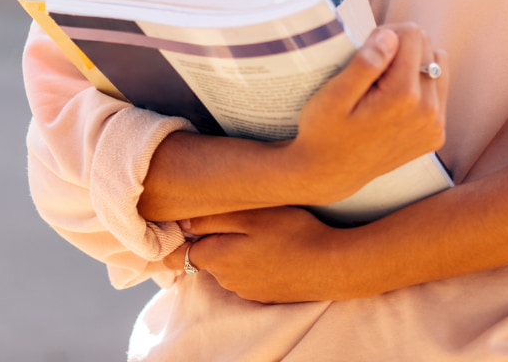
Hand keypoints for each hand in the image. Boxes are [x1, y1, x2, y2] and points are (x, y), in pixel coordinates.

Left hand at [173, 208, 346, 302]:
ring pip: (229, 264)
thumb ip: (213, 219)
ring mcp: (248, 290)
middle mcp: (228, 280)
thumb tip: (183, 223)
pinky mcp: (266, 294)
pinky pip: (249, 274)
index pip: (179, 255)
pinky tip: (273, 246)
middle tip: (234, 213)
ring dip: (235, 248)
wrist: (330, 266)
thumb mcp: (251, 215)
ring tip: (260, 227)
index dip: (177, 239)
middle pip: (207, 256)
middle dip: (212, 237)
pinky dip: (253, 260)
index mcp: (219, 259)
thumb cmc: (292, 233)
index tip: (182, 223)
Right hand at [288, 23, 447, 205]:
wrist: (330, 174)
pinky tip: (393, 101)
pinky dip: (419, 86)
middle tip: (372, 69)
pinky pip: (438, 90)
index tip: (368, 52)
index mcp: (404, 96)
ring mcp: (435, 126)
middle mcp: (428, 111)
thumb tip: (391, 37)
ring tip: (383, 83)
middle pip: (428, 47)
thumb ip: (365, 63)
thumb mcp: (334, 95)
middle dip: (400, 48)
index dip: (387, 34)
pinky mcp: (436, 135)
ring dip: (413, 65)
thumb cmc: (325, 131)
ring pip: (438, 65)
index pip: (413, 34)